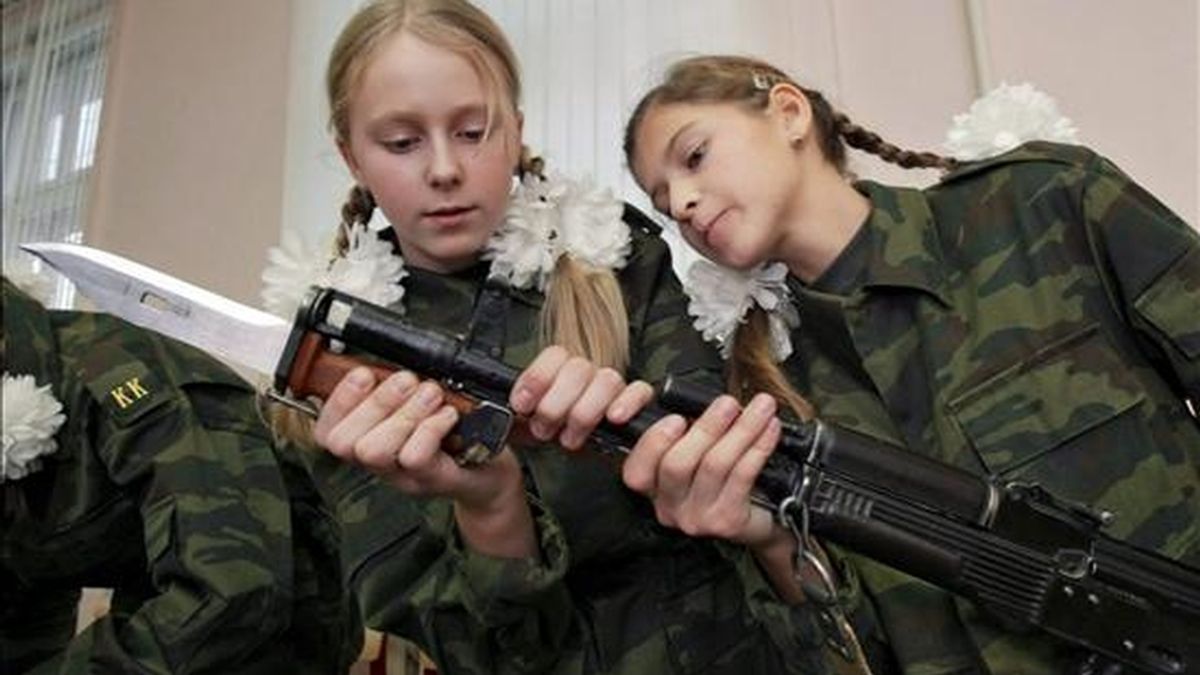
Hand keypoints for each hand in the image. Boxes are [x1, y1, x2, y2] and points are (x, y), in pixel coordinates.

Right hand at [313, 367, 522, 511]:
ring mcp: (405, 477)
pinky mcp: (434, 480)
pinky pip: (415, 456)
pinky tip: (447, 415)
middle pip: (344, 442)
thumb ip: (396, 390)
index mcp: (370, 441)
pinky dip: (431, 427)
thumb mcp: (419, 408)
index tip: (364, 373)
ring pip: (376, 449)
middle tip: (407, 381)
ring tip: (431, 395)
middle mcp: (381, 465)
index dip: (338, 399)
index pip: (326, 431)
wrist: (492, 475)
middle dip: (375, 401)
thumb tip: (385, 363)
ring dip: (403, 413)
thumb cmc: (457, 437)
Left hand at [509, 345, 653, 450]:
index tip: (522, 405)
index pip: (554, 356)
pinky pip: (639, 390)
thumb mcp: (516, 422)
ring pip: (607, 379)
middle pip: (578, 368)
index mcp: (558, 371)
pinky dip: (628, 401)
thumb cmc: (544, 435)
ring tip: (569, 437)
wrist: (568, 458)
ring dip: (585, 411)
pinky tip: (613, 418)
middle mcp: (585, 374)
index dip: (537, 379)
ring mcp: (610, 388)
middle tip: (544, 427)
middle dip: (557, 403)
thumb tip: (476, 406)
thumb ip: (501, 410)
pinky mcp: (632, 405)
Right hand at [622, 392, 783, 546]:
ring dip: (742, 429)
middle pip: (677, 464)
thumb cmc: (724, 478)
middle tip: (729, 403)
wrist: (757, 519)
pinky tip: (770, 428)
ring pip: (715, 465)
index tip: (676, 417)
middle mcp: (669, 506)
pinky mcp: (727, 521)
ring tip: (761, 407)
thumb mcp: (697, 453)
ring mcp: (697, 517)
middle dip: (706, 427)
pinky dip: (759, 446)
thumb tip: (709, 401)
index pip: (636, 470)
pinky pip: (743, 475)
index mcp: (653, 487)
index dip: (652, 442)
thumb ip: (690, 431)